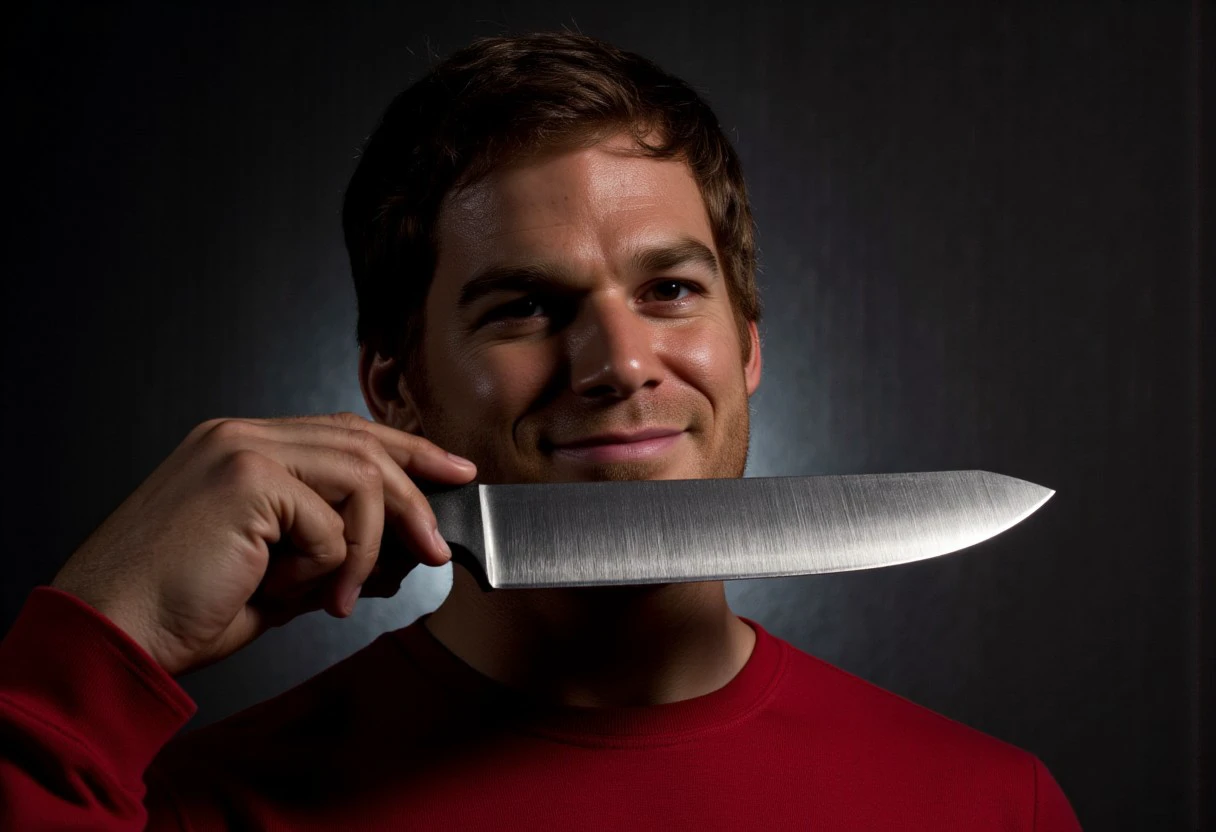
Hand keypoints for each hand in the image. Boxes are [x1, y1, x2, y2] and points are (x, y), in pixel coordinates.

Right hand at [50, 412, 475, 676]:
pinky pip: (328, 523)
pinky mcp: (247, 478)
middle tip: (435, 545)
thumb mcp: (275, 573)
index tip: (450, 471)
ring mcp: (242, 449)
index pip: (344, 432)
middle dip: (416, 492)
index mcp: (241, 447)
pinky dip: (324, 566)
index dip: (404, 451)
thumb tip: (401, 551)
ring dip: (368, 545)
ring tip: (340, 594)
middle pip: (363, 442)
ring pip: (360, 477)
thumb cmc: (181, 610)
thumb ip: (332, 549)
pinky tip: (285, 590)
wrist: (112, 635)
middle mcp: (241, 435)